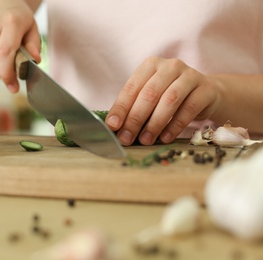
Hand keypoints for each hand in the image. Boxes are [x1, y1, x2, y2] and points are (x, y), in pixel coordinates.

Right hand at [0, 0, 40, 92]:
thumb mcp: (32, 26)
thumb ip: (34, 44)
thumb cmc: (17, 15)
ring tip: (8, 58)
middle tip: (16, 78)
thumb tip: (35, 60)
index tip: (14, 87)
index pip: (5, 53)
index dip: (9, 74)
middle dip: (6, 76)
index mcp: (9, 22)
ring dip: (0, 69)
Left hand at [106, 56, 220, 145]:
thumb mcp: (151, 97)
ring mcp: (190, 75)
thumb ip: (134, 107)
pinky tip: (165, 138)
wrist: (207, 93)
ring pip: (169, 100)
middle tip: (126, 138)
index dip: (121, 108)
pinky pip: (189, 108)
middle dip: (135, 119)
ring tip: (145, 140)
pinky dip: (175, 125)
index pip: (132, 87)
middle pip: (149, 94)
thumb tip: (114, 127)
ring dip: (155, 123)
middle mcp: (170, 66)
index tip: (112, 126)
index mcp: (151, 65)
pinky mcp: (206, 89)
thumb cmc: (170, 96)